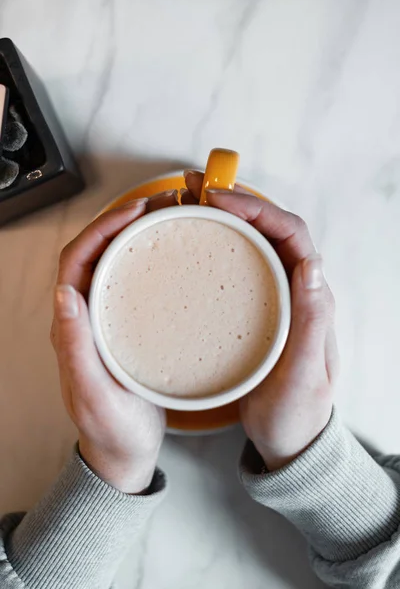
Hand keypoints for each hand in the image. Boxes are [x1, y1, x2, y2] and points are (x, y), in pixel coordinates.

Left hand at [51, 191, 178, 492]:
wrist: (125, 454)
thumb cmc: (112, 430)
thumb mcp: (93, 394)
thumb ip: (76, 348)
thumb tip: (64, 294)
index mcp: (73, 328)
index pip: (76, 262)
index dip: (101, 230)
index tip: (134, 212)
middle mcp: (86, 318)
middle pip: (95, 254)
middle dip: (121, 222)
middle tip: (158, 204)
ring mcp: (107, 322)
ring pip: (114, 264)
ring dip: (135, 237)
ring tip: (167, 219)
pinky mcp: (128, 329)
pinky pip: (133, 284)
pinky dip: (149, 261)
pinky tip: (172, 258)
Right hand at [184, 172, 337, 470]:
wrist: (289, 439)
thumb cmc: (297, 412)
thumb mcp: (304, 374)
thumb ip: (310, 322)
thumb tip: (310, 264)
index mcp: (313, 299)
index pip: (292, 235)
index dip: (259, 210)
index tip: (221, 202)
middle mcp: (296, 291)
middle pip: (271, 229)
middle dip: (237, 203)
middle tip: (196, 191)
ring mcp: (274, 299)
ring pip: (254, 244)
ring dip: (226, 218)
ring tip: (190, 205)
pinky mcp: (254, 312)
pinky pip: (239, 267)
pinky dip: (218, 246)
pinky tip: (193, 245)